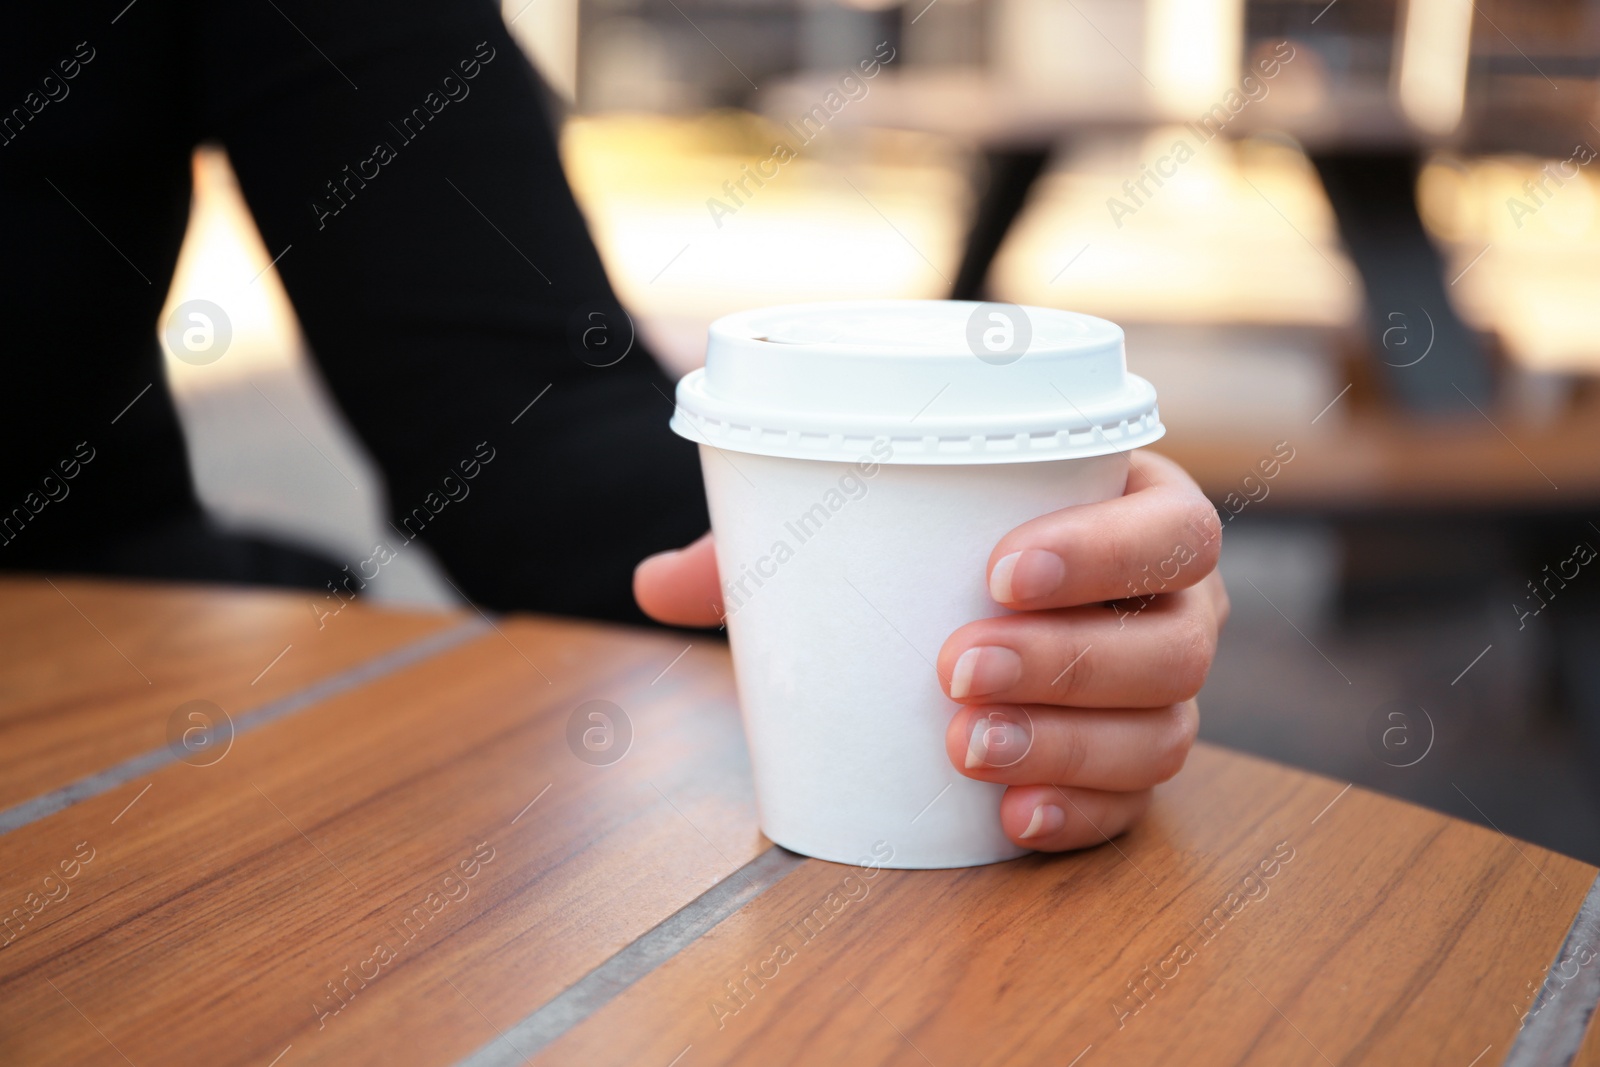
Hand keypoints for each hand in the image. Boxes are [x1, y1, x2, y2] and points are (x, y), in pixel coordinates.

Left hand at [633, 452, 1228, 852]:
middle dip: (1067, 660)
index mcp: (1136, 517)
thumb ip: (770, 546)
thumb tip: (652, 584)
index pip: (1170, 530)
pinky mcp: (1133, 766)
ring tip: (963, 747)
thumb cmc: (940, 545)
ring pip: (1162, 732)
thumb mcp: (873, 525)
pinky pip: (1135, 806)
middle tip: (954, 668)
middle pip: (1172, 643)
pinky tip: (1009, 819)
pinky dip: (1078, 815)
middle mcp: (1171, 608)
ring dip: (1067, 745)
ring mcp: (1161, 695)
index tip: (998, 570)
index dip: (1105, 552)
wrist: (986, 594)